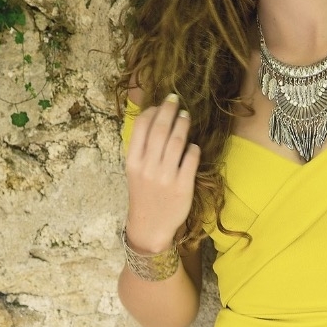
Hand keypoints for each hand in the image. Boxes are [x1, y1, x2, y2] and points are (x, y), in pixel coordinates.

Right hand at [124, 94, 200, 252]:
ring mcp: (166, 177)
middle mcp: (148, 167)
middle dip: (169, 111)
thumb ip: (143, 148)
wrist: (150, 227)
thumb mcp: (135, 171)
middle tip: (176, 100)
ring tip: (186, 116)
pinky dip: (193, 148)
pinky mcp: (183, 186)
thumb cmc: (144, 194)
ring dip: (183, 124)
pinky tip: (193, 145)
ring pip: (177, 141)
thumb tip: (155, 117)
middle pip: (160, 130)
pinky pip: (191, 159)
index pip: (141, 127)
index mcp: (133, 162)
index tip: (160, 104)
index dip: (152, 111)